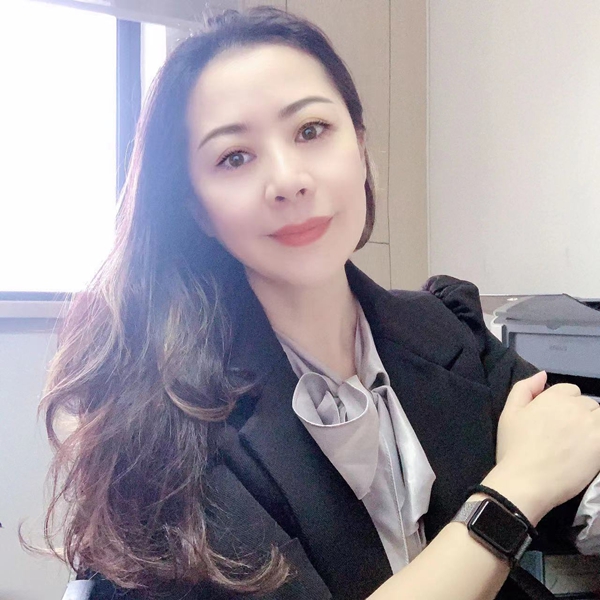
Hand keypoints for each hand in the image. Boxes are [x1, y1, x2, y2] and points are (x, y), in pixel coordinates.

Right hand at [483, 372, 599, 524]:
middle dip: (579, 413)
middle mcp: (575, 407)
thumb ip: (524, 388)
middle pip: (587, 403)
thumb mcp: (508, 413)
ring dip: (592, 424)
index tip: (553, 420)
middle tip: (565, 434)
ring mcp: (591, 426)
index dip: (562, 403)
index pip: (570, 390)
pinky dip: (597, 438)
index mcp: (552, 397)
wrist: (526, 480)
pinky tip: (587, 451)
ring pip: (599, 416)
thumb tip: (543, 375)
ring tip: (578, 443)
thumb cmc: (514, 448)